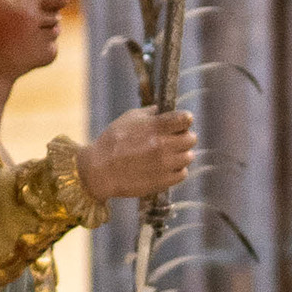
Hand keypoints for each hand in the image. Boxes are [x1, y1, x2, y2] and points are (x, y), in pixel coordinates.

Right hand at [80, 104, 194, 206]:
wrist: (100, 170)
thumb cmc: (112, 141)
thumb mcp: (128, 118)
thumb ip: (149, 113)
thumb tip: (163, 110)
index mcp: (155, 126)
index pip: (185, 119)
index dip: (185, 120)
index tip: (181, 122)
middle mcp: (162, 145)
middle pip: (191, 138)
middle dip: (184, 137)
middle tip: (175, 139)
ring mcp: (164, 164)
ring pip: (189, 157)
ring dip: (181, 154)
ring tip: (169, 154)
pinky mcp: (163, 181)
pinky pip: (183, 173)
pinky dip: (177, 170)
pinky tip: (166, 167)